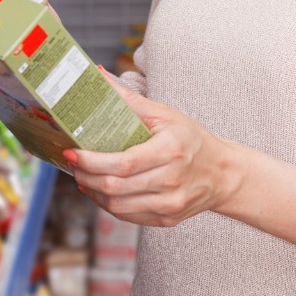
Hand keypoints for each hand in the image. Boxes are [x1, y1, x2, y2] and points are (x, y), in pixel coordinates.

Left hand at [67, 74, 238, 227]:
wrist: (223, 173)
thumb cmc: (191, 139)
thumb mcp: (165, 114)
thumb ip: (129, 99)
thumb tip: (97, 76)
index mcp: (170, 151)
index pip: (122, 163)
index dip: (92, 161)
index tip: (72, 153)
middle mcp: (171, 182)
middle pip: (115, 187)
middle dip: (86, 176)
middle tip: (73, 164)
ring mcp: (170, 204)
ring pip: (117, 206)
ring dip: (93, 193)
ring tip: (83, 177)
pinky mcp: (167, 219)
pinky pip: (128, 216)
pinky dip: (108, 204)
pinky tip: (100, 191)